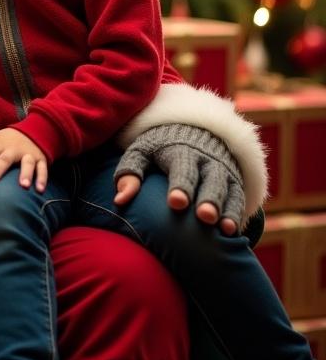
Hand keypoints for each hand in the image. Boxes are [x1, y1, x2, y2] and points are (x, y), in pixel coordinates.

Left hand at [0, 128, 47, 190]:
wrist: (34, 129)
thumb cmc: (7, 139)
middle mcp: (12, 149)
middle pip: (3, 160)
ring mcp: (28, 154)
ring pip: (26, 163)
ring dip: (25, 174)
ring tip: (22, 186)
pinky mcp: (40, 159)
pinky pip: (43, 169)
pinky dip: (42, 178)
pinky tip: (40, 190)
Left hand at [114, 123, 243, 234]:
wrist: (194, 128)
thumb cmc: (160, 146)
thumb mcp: (141, 151)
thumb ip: (130, 172)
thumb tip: (119, 200)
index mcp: (180, 151)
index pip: (181, 169)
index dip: (180, 186)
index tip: (175, 203)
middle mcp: (206, 161)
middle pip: (210, 180)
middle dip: (208, 199)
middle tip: (204, 217)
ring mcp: (223, 171)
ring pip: (228, 190)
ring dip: (227, 209)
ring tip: (225, 229)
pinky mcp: (235, 181)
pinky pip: (239, 198)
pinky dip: (238, 214)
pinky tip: (233, 232)